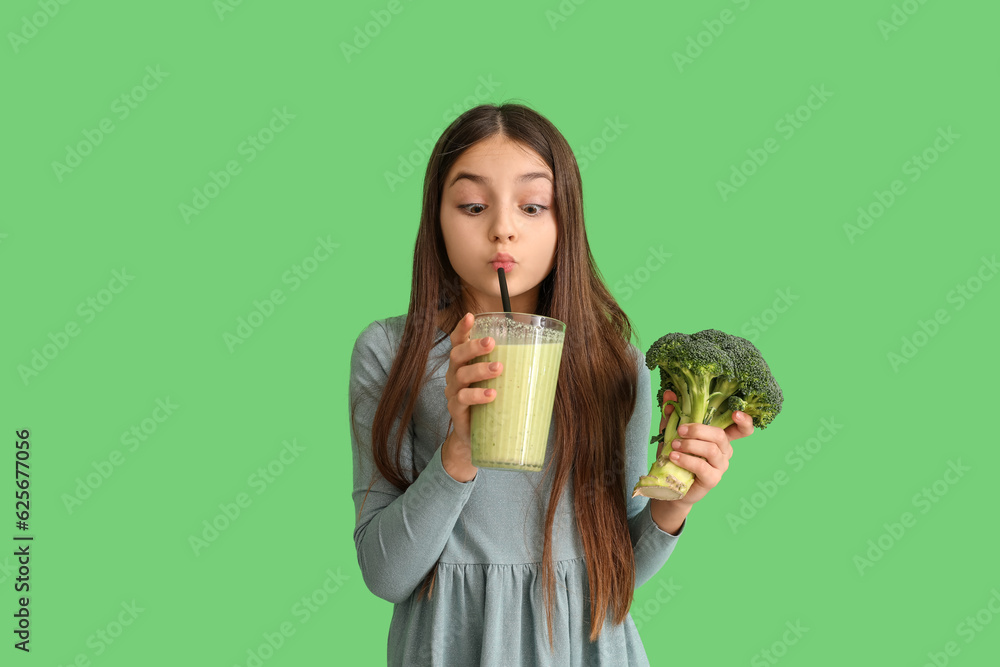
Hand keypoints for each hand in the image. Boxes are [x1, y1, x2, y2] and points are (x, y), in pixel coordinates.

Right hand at [441, 313, 502, 479]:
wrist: (477, 437)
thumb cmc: (491, 403)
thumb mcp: (501, 382)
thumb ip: (515, 368)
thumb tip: (550, 355)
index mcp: (465, 363)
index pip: (459, 341)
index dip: (462, 328)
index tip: (470, 316)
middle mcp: (455, 374)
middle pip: (457, 354)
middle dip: (474, 346)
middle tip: (492, 342)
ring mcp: (453, 392)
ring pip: (462, 375)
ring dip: (480, 369)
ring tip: (499, 368)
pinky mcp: (456, 410)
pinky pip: (463, 399)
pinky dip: (477, 395)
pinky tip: (492, 395)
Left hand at [659, 390, 754, 505]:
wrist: (669, 483)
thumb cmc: (675, 454)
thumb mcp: (672, 431)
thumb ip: (673, 413)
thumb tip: (669, 392)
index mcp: (720, 437)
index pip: (742, 429)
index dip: (744, 421)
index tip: (736, 413)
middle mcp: (725, 450)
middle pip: (720, 435)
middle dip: (699, 430)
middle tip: (680, 430)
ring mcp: (720, 466)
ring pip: (711, 450)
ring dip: (690, 445)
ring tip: (673, 445)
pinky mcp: (712, 480)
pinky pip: (702, 467)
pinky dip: (686, 460)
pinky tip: (674, 456)